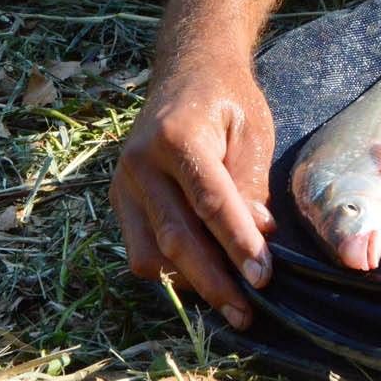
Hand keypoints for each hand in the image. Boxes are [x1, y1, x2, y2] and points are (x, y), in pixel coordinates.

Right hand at [110, 56, 276, 329]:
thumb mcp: (251, 129)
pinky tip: (200, 273)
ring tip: (227, 299)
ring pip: (149, 253)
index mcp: (177, 137)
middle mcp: (141, 163)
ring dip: (189, 281)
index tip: (262, 277)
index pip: (210, 203)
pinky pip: (138, 248)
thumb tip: (258, 238)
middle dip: (213, 281)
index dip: (237, 244)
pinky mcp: (118, 197)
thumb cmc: (226, 97)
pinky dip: (168, 268)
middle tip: (245, 311)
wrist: (186, 68)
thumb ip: (250, 183)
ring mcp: (123, 182)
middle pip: (176, 237)